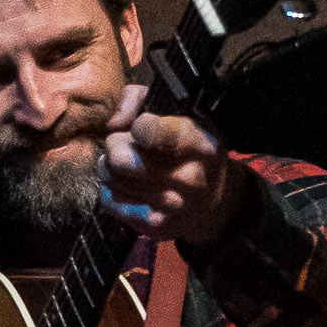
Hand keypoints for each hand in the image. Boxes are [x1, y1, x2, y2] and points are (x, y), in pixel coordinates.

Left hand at [98, 83, 245, 245]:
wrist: (216, 201)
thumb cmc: (192, 150)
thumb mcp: (183, 114)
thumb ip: (142, 100)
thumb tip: (114, 121)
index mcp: (200, 144)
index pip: (149, 132)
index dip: (135, 126)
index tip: (139, 127)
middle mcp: (190, 178)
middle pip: (121, 158)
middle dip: (115, 145)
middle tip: (124, 145)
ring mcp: (173, 206)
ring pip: (111, 177)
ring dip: (110, 166)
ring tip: (125, 164)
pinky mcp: (156, 227)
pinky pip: (110, 201)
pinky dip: (111, 189)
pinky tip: (126, 184)